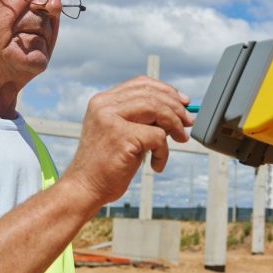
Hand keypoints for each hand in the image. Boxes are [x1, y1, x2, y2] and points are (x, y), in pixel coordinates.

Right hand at [63, 76, 192, 206]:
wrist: (85, 188)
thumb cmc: (105, 165)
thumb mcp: (121, 133)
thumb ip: (141, 119)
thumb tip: (177, 112)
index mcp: (103, 101)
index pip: (141, 84)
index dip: (166, 90)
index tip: (182, 102)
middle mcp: (104, 105)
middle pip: (152, 94)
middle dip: (176, 108)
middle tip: (188, 123)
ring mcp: (111, 119)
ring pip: (157, 109)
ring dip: (175, 125)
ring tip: (180, 139)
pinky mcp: (121, 137)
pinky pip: (158, 136)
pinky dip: (163, 152)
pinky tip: (156, 164)